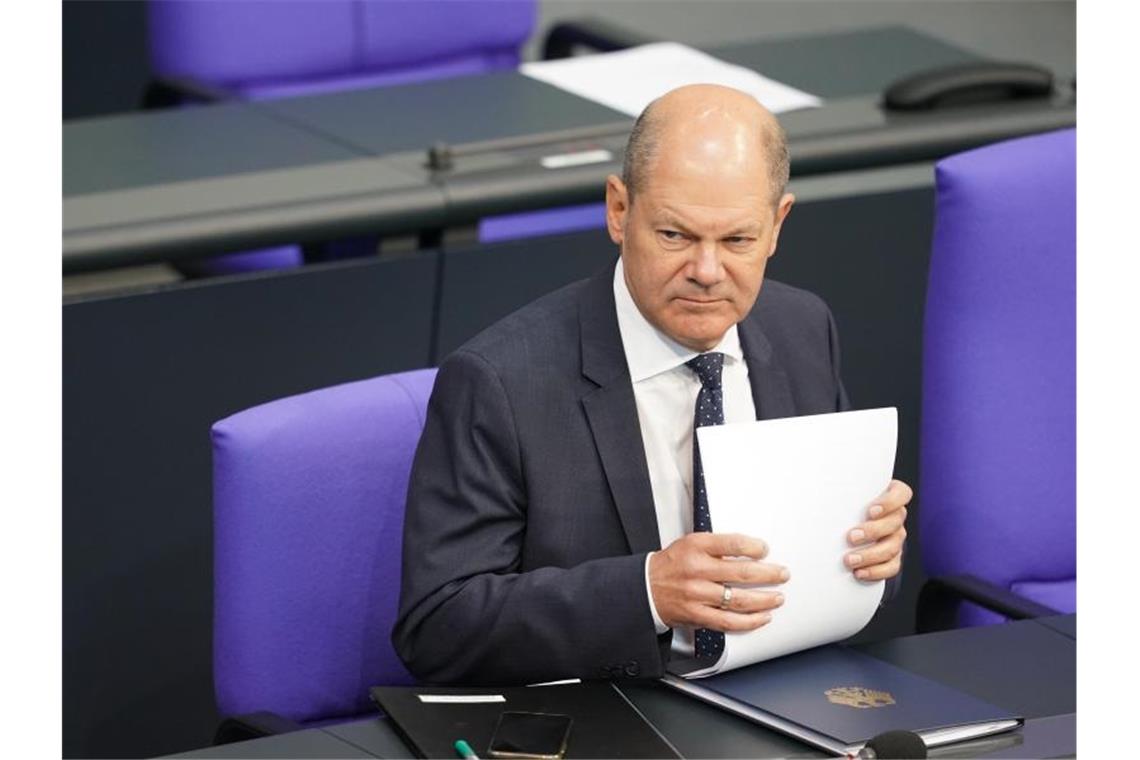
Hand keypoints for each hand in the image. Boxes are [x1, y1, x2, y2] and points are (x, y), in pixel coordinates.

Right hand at [648, 532, 787, 630]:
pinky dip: (749, 621)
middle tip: (782, 574)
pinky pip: (729, 622)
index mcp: (696, 547)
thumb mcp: (691, 543)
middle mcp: (697, 570)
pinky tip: (762, 617)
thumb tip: (750, 550)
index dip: (754, 547)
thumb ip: (718, 546)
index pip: (733, 543)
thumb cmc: (672, 565)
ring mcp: (698, 594)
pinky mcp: (697, 615)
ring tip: (777, 597)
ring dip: (764, 599)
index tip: (764, 550)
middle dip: (769, 574)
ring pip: (739, 600)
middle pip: (742, 573)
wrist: (647, 588)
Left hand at [845, 479, 911, 580]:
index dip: (890, 502)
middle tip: (851, 537)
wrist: (843, 532)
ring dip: (870, 555)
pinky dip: (875, 571)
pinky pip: (891, 566)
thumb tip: (808, 494)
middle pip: (895, 522)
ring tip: (849, 559)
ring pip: (892, 546)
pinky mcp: (892, 557)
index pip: (901, 493)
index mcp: (889, 496)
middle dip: (873, 531)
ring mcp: (895, 537)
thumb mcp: (842, 498)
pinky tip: (859, 572)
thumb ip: (836, 494)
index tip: (871, 511)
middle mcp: (895, 516)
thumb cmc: (842, 507)